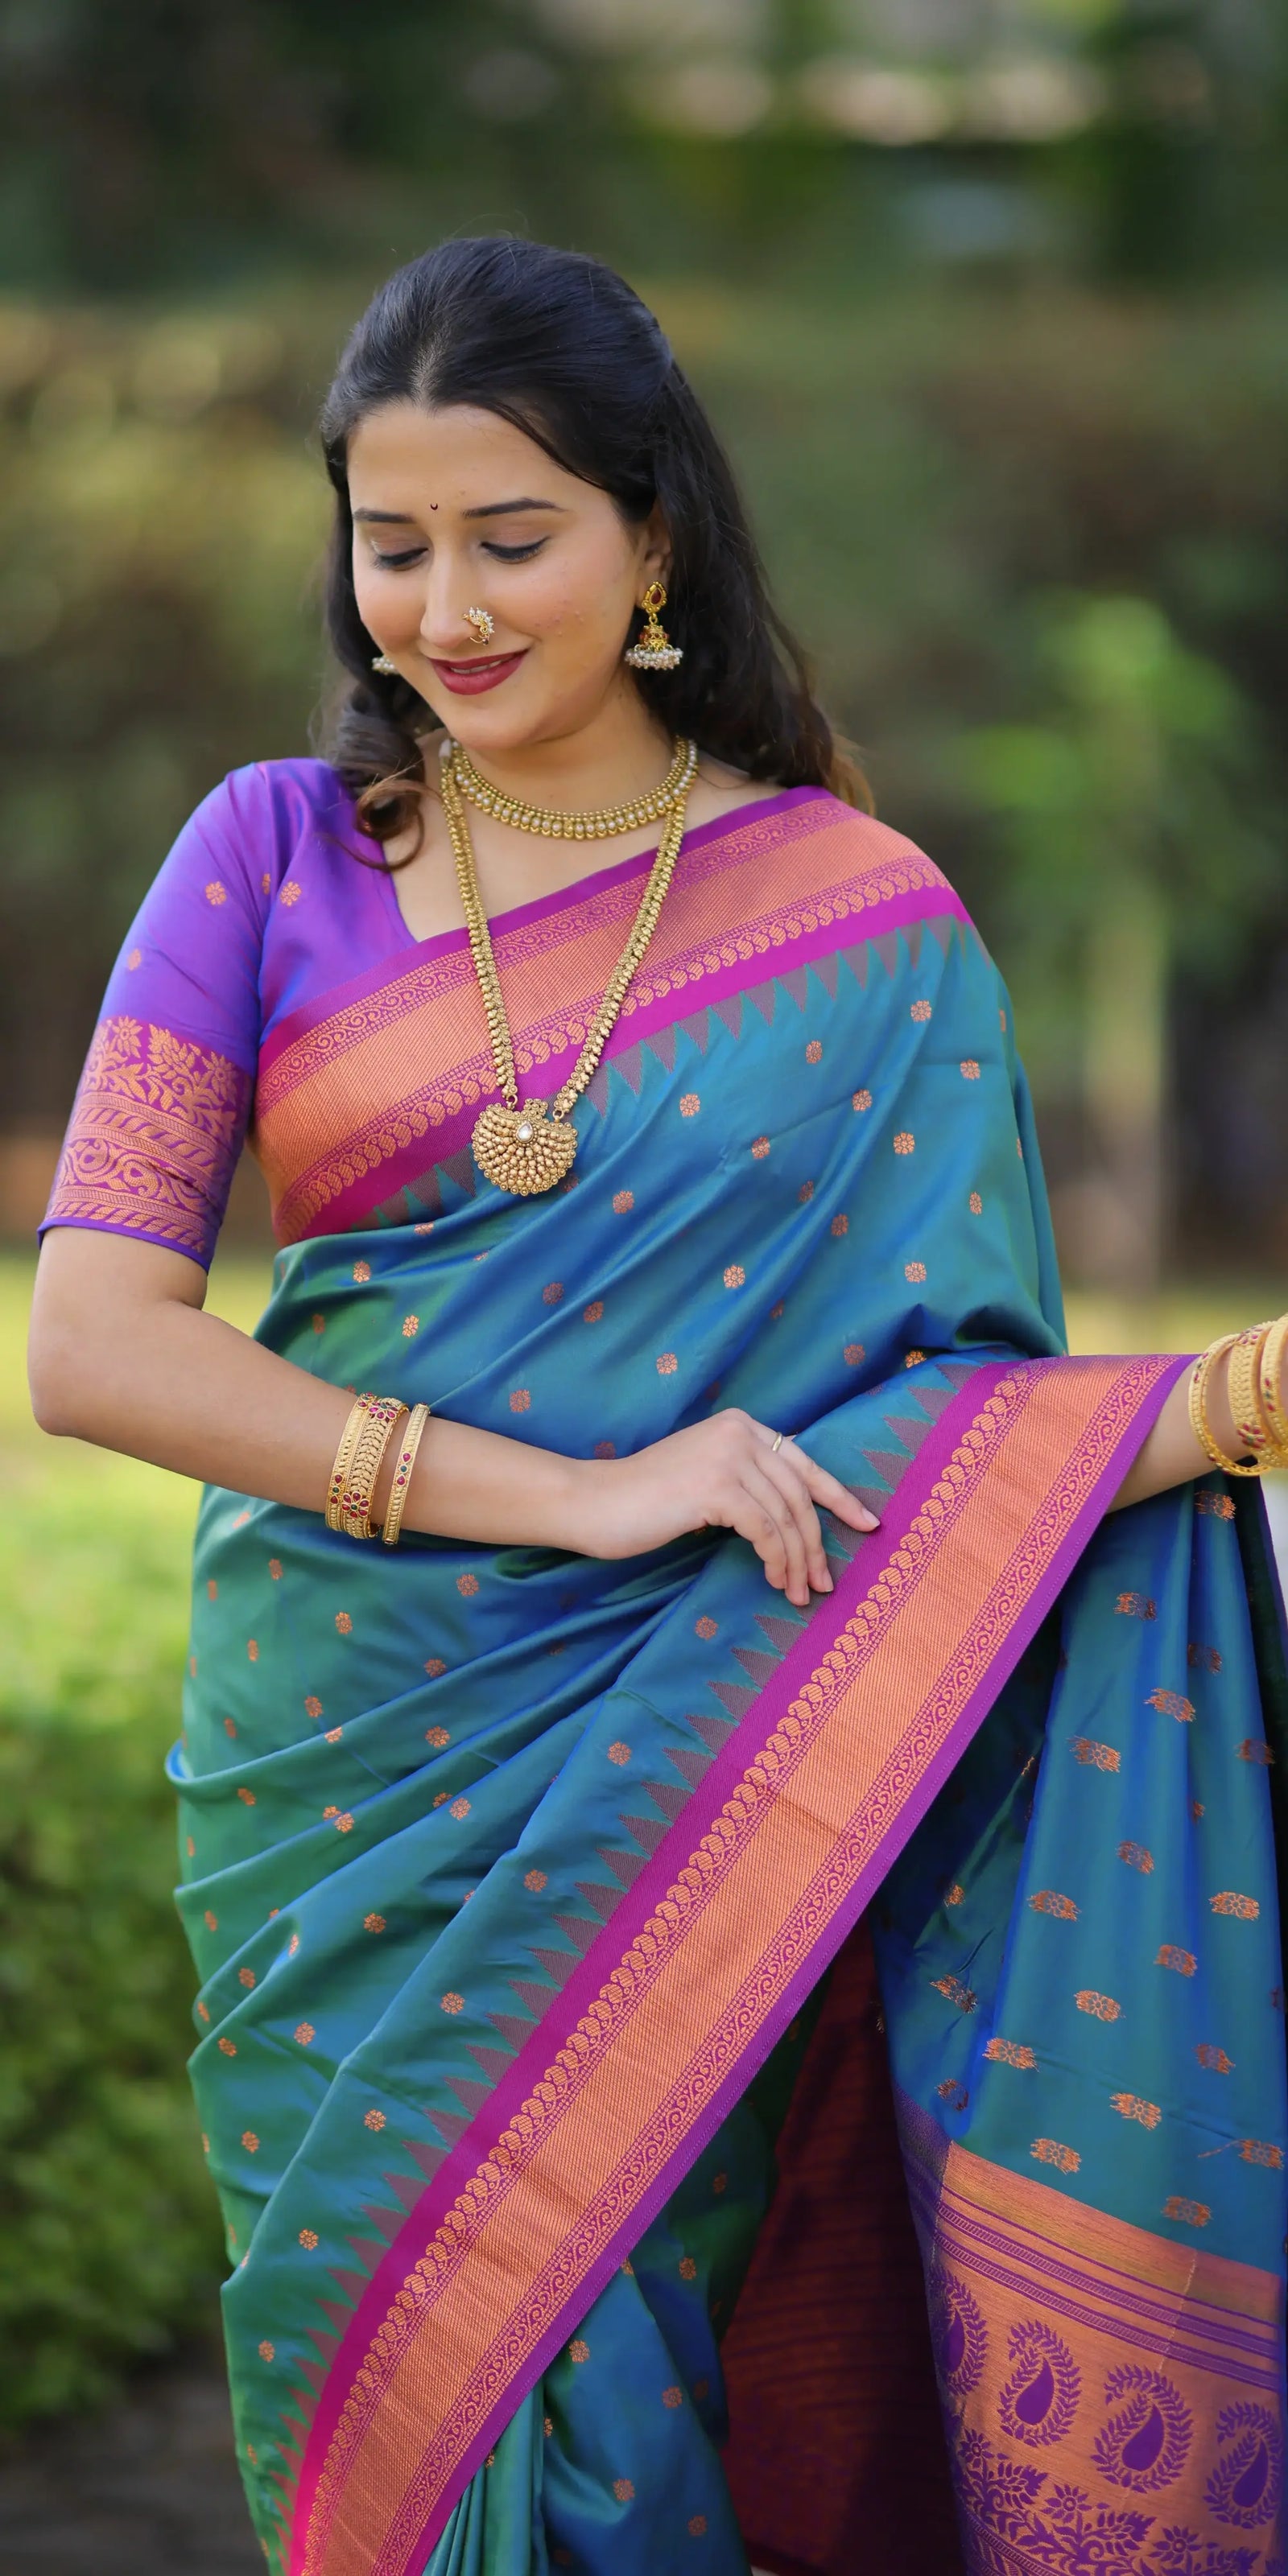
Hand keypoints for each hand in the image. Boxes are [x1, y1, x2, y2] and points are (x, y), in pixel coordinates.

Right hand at [571, 1411, 879, 1608]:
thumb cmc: (648, 1500)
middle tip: (824, 1583)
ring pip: (786, 1517)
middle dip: (818, 1543)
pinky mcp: (715, 1487)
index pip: (804, 1464)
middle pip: (800, 1494)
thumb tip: (798, 1521)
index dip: (839, 1497)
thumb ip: (748, 1482)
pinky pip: (765, 1530)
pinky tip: (774, 1580)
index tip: (867, 1524)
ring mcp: (727, 1457)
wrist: (596, 1502)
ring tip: (798, 1593)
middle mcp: (739, 1432)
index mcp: (741, 1425)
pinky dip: (775, 1560)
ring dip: (797, 1561)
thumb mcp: (707, 1477)